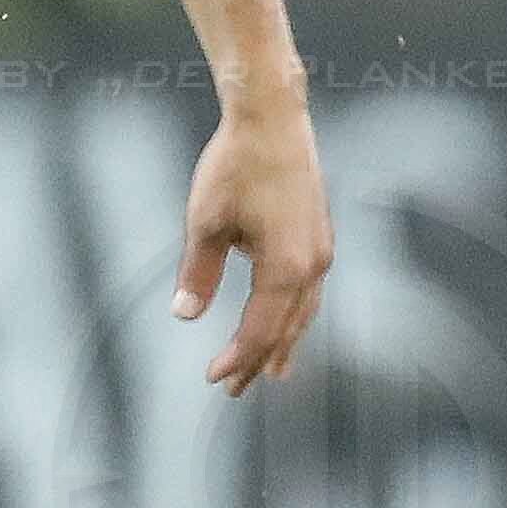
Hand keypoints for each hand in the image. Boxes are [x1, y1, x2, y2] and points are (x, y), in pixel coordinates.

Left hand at [176, 91, 331, 394]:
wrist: (273, 117)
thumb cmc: (236, 166)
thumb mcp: (205, 222)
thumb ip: (199, 273)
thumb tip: (186, 314)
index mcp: (285, 269)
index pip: (261, 331)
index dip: (238, 360)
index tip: (213, 379)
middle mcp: (312, 266)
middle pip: (287, 329)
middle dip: (261, 361)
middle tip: (237, 389)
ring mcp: (321, 250)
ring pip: (304, 312)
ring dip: (285, 342)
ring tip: (275, 371)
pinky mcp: (319, 235)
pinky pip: (308, 290)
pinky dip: (294, 314)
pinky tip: (285, 317)